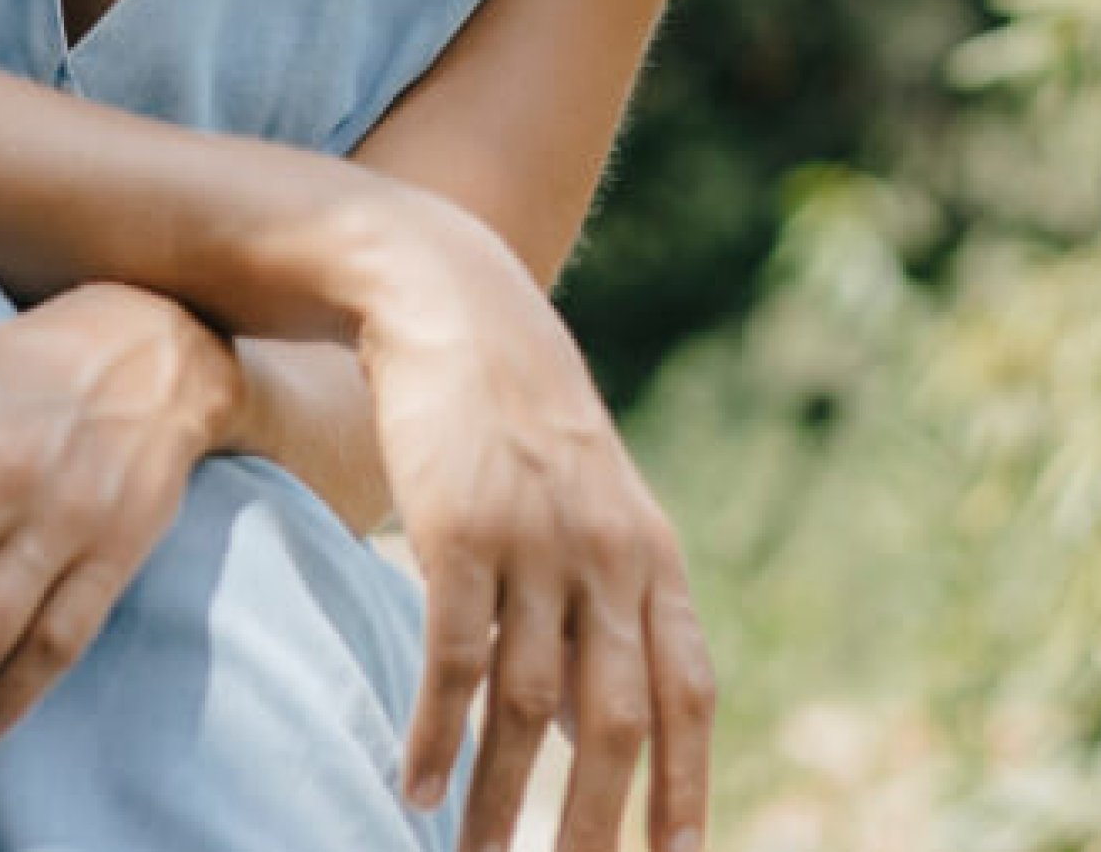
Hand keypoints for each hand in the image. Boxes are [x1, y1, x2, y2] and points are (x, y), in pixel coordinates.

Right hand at [358, 203, 714, 851]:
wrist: (450, 301)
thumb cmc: (515, 406)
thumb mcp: (589, 492)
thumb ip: (605, 593)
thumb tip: (597, 718)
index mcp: (651, 550)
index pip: (689, 693)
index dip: (687, 788)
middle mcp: (606, 553)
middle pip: (614, 725)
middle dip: (594, 829)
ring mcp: (534, 542)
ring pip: (528, 711)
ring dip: (501, 805)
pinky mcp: (459, 530)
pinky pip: (455, 661)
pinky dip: (436, 736)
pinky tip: (412, 786)